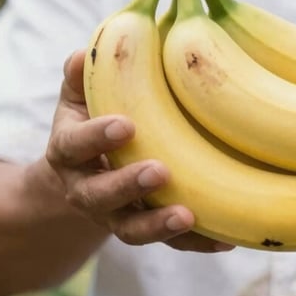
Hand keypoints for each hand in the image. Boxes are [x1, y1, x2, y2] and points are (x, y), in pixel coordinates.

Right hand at [45, 50, 232, 252]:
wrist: (84, 171)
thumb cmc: (91, 116)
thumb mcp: (79, 93)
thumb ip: (81, 73)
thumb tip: (83, 53)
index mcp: (69, 150)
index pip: (74, 145)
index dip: (95, 138)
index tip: (125, 125)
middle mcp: (87, 188)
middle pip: (100, 196)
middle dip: (128, 186)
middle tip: (159, 171)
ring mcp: (115, 213)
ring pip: (132, 228)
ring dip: (158, 225)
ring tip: (187, 214)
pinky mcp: (144, 226)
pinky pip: (168, 242)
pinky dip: (195, 242)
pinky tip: (226, 236)